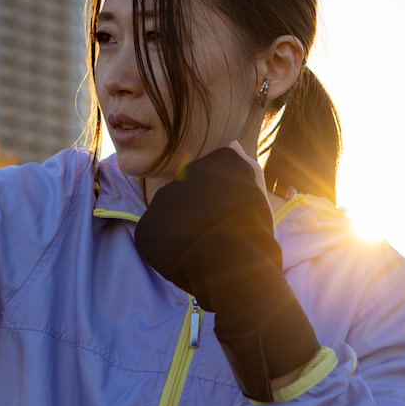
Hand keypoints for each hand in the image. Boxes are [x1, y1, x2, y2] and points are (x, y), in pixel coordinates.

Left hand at [134, 146, 320, 401]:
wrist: (233, 260)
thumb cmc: (256, 232)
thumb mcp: (257, 195)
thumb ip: (245, 168)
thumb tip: (234, 144)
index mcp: (219, 164)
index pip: (211, 179)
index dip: (218, 204)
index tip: (228, 220)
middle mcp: (185, 175)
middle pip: (187, 194)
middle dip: (195, 213)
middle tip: (213, 238)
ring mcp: (162, 200)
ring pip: (169, 215)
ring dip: (178, 230)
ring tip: (199, 252)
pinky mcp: (147, 227)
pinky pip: (153, 237)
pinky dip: (163, 249)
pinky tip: (181, 260)